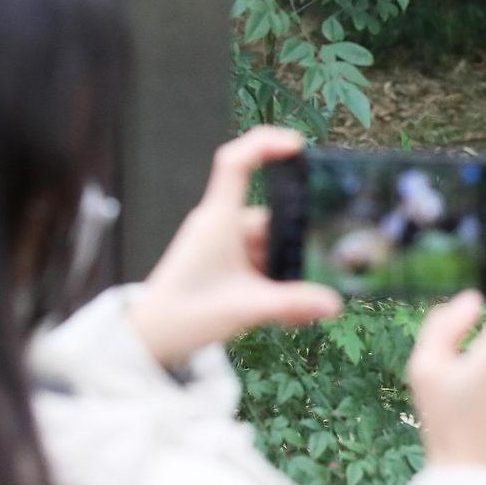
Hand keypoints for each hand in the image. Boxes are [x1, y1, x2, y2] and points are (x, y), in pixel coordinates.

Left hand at [128, 126, 342, 367]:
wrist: (151, 339)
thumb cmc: (184, 315)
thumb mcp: (245, 307)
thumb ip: (292, 303)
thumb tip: (334, 303)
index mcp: (218, 219)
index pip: (236, 164)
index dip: (265, 145)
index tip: (297, 145)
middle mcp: (220, 225)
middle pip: (271, 217)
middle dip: (297, 243)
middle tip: (321, 271)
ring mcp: (223, 245)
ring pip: (270, 245)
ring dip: (288, 270)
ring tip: (301, 306)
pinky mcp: (225, 264)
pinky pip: (261, 263)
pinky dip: (277, 282)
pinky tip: (289, 311)